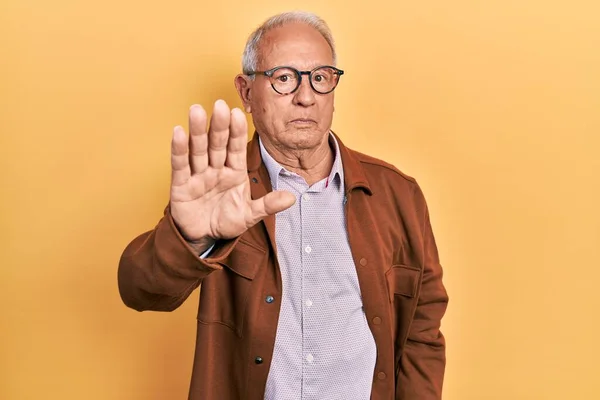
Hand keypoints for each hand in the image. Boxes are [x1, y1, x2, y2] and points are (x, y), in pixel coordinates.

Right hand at [169, 100, 294, 252]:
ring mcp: (198, 175)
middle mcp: (216, 168)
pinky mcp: (181, 185)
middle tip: (220, 104)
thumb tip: (291, 198)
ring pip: (198, 149)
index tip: (238, 113)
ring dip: (197, 131)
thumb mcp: (249, 215)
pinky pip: (180, 165)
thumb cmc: (227, 221)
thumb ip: (267, 205)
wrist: (204, 238)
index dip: (237, 131)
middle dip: (219, 125)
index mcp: (234, 171)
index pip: (237, 148)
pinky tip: (178, 132)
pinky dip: (179, 149)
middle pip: (217, 143)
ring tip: (196, 110)